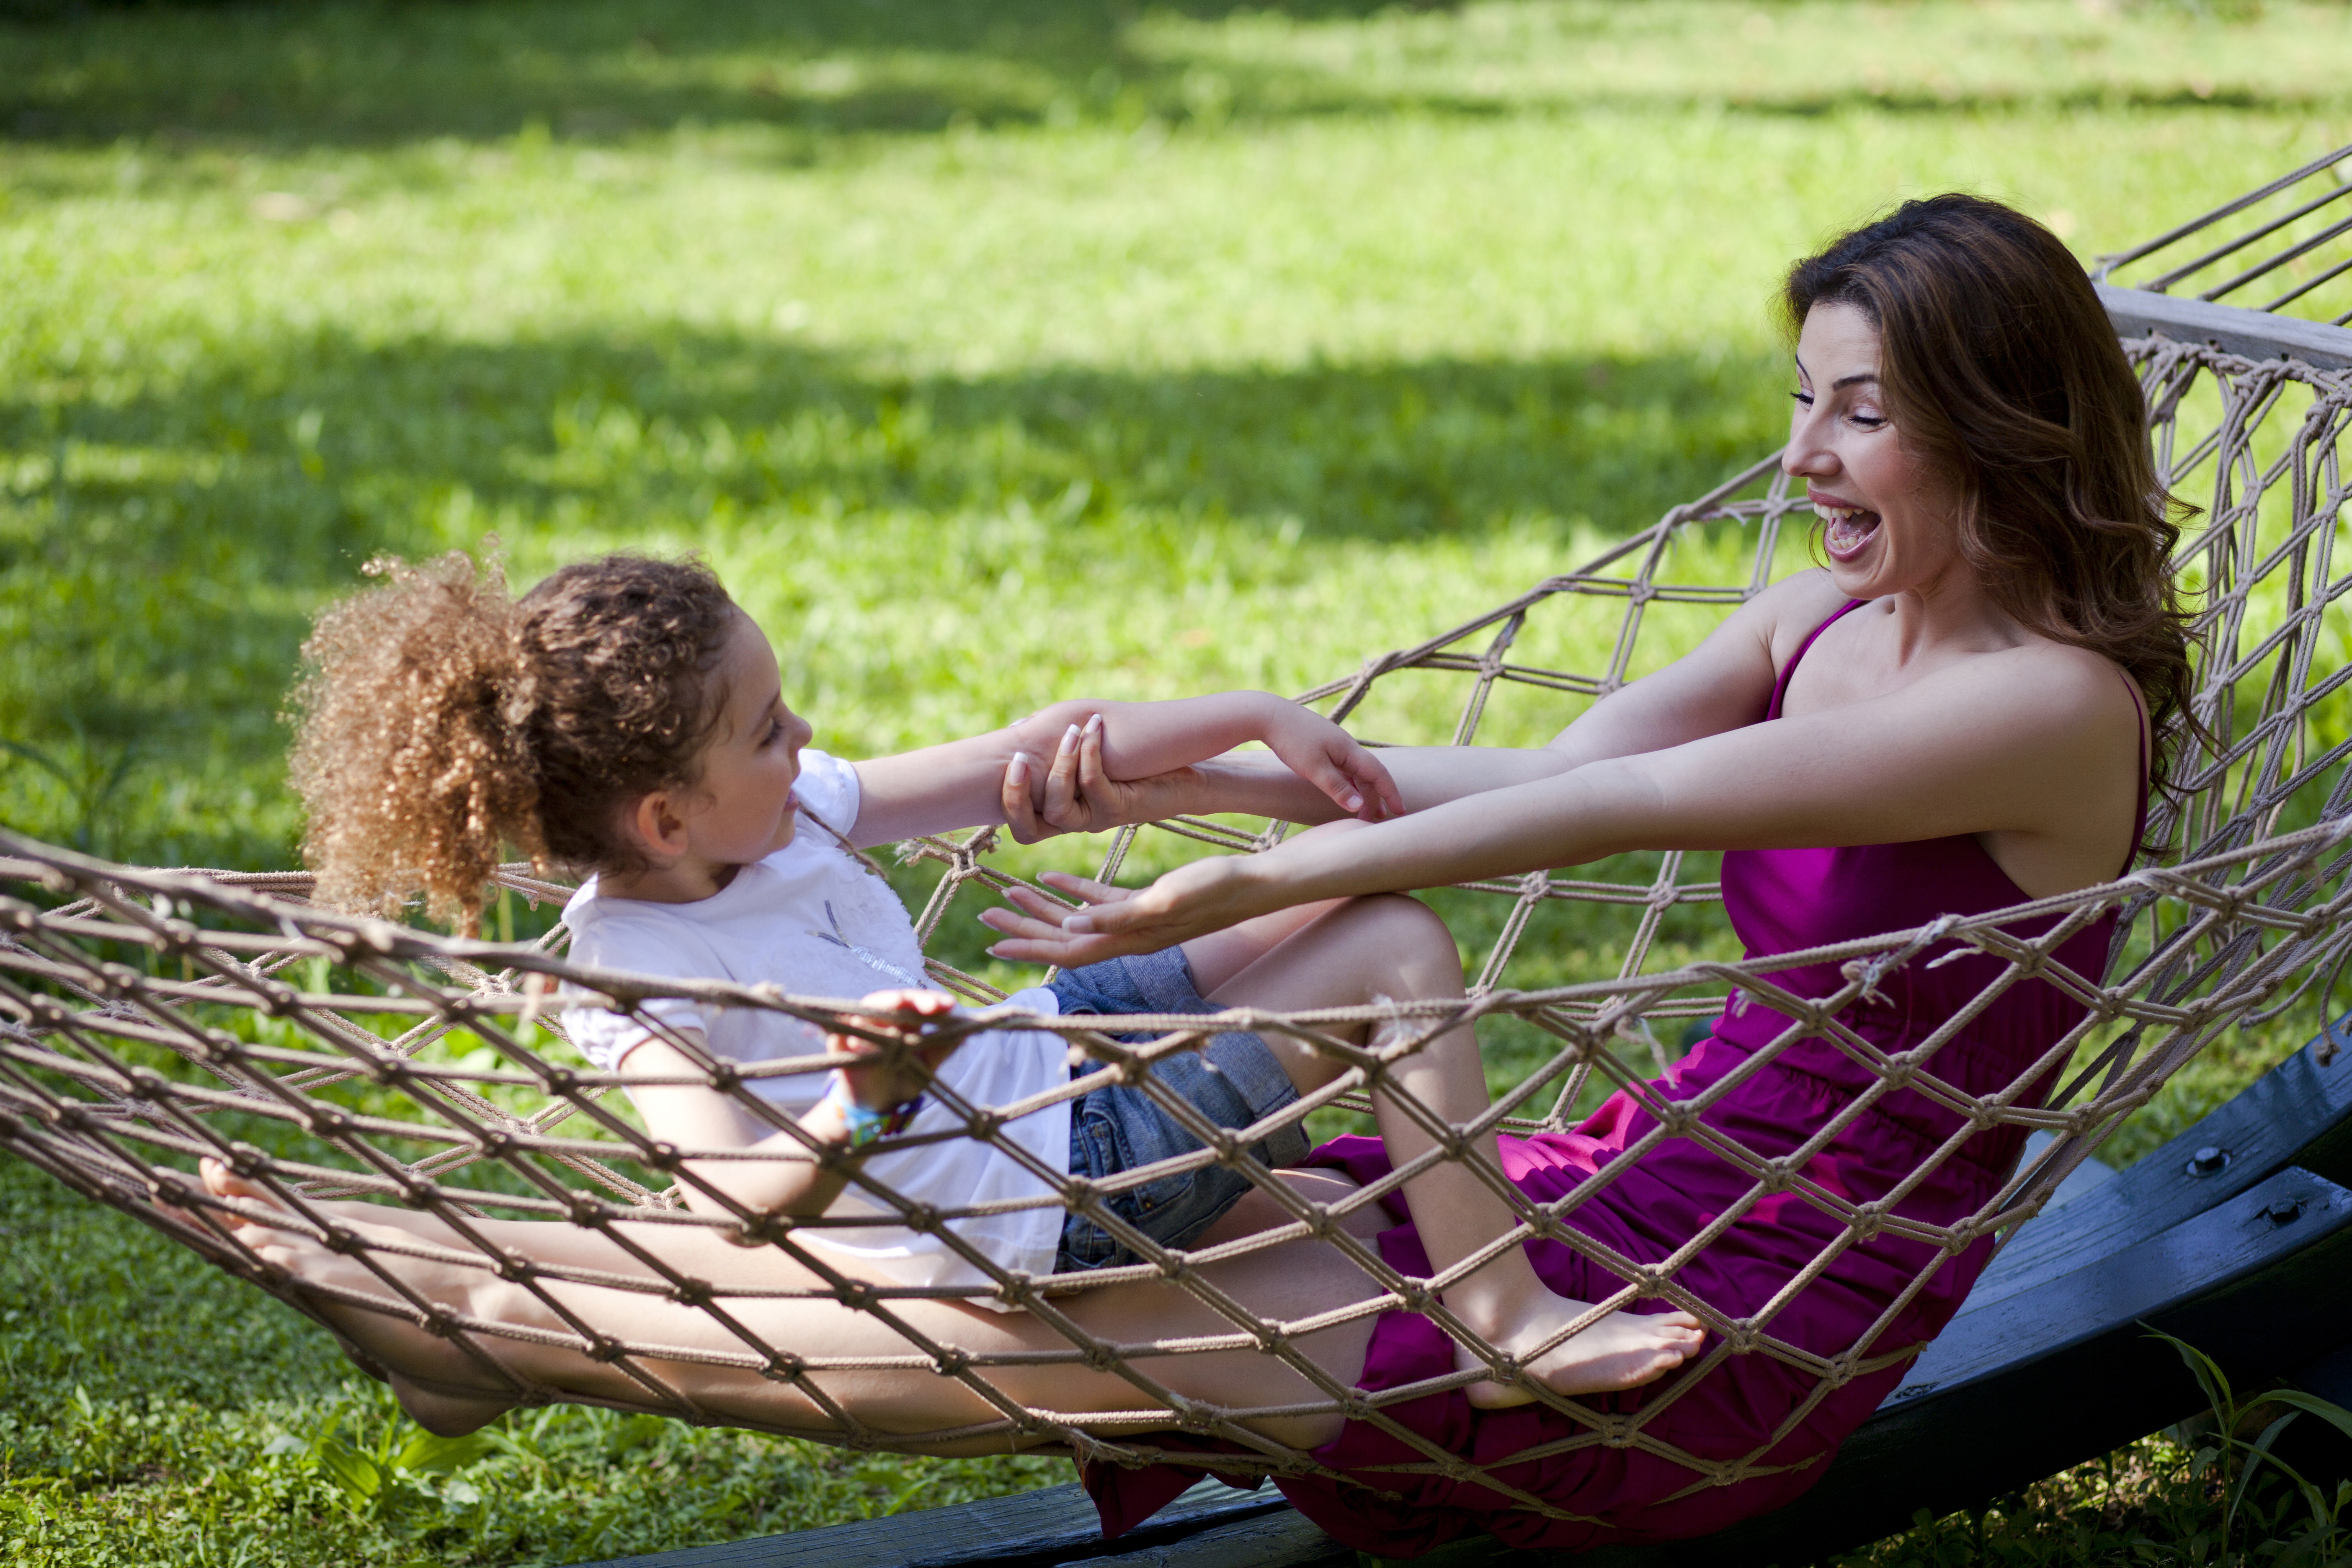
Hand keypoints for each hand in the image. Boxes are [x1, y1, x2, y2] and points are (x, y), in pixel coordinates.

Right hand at [829, 989, 960, 1106]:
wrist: (876, 1106)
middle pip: (896, 1000)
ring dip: (884, 1006)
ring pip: (868, 1009)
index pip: (918, 1003)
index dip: (934, 1002)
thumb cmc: (903, 1079)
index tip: (951, 1007)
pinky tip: (859, 1032)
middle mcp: (881, 1019)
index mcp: (904, 1020)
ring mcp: (858, 1029)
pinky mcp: (838, 1046)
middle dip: (915, 1000)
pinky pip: (840, 1036)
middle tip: (934, 1006)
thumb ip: (943, 1048)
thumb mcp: (927, 1066)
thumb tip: (966, 1030)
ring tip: (900, 1003)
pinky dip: (849, 1032)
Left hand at [979, 858, 1272, 966]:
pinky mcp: (1145, 902)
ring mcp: (1135, 920)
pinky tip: (1050, 878)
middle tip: (986, 919)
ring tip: (1006, 896)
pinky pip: (1098, 899)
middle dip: (1023, 929)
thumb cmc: (1215, 890)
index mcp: (1129, 939)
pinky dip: (1072, 889)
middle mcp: (1127, 936)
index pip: (1067, 950)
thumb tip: (1069, 929)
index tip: (993, 944)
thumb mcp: (1165, 900)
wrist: (1256, 884)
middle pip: (1063, 937)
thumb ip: (1118, 916)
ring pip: (1076, 918)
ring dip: (1041, 909)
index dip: (1029, 947)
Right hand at [1000, 715, 1199, 841]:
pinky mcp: (1120, 809)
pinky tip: (1094, 726)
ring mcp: (1096, 819)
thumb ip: (1054, 747)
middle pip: (1028, 830)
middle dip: (1016, 795)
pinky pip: (1092, 784)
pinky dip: (1089, 753)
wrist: (1184, 775)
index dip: (1006, 801)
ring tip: (1070, 729)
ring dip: (1059, 765)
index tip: (1008, 759)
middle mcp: (1075, 823)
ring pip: (1058, 808)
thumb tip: (1017, 727)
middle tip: (1017, 757)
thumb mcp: (1086, 754)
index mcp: (1061, 813)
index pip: (1020, 826)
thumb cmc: (1132, 762)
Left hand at [1258, 703, 1402, 822]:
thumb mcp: (1314, 768)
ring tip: (1365, 812)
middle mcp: (1346, 747)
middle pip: (1369, 775)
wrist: (1268, 714)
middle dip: (1376, 798)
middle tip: (1376, 821)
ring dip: (1362, 792)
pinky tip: (1347, 793)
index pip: (1379, 774)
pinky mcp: (1322, 747)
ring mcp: (1334, 746)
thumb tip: (1359, 806)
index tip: (1400, 811)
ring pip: (1356, 773)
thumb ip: (1337, 788)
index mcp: (1349, 750)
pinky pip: (1343, 769)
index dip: (1391, 793)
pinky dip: (1349, 784)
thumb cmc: (1291, 740)